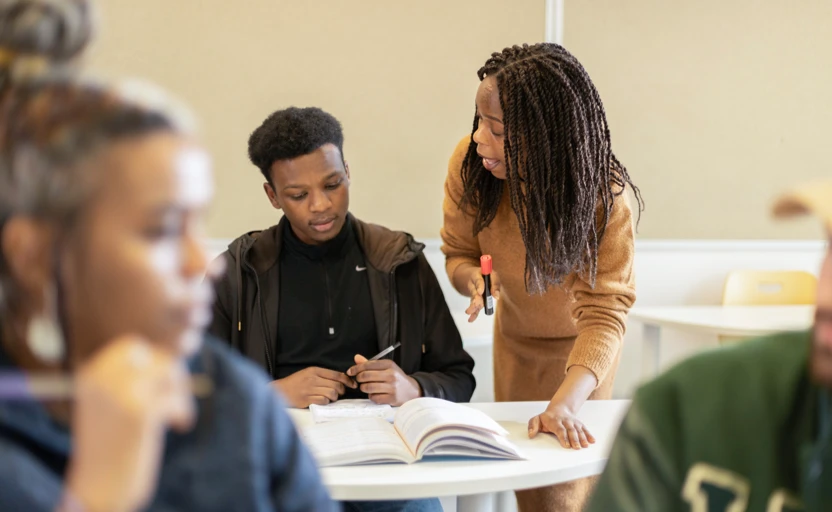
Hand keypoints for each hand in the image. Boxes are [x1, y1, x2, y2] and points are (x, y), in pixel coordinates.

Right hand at [65, 336, 194, 511]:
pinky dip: (184, 410)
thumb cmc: (110, 448)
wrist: (98, 488)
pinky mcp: (139, 411)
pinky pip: (175, 396)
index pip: (131, 345)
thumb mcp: (112, 405)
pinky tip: (180, 425)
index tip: (162, 383)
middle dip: (173, 373)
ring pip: (169, 371)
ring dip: (180, 392)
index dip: (155, 360)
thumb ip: (132, 379)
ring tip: (175, 415)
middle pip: (155, 355)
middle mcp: (101, 379)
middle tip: (175, 397)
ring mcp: (119, 392)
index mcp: (90, 375)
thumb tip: (173, 358)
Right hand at [274, 367, 355, 407]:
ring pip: (331, 393)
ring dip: (334, 397)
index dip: (347, 380)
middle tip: (339, 393)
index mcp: (314, 370)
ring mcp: (309, 389)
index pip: (336, 374)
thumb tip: (339, 380)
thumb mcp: (307, 373)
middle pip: (336, 385)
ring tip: (330, 397)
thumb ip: (322, 375)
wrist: (279, 391)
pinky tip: (322, 401)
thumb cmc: (294, 383)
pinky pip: (323, 401)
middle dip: (341, 390)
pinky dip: (326, 402)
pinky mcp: (306, 399)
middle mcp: (313, 379)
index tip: (352, 385)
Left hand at [347, 354, 421, 405]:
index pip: (368, 364)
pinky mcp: (391, 398)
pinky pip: (374, 397)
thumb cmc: (396, 378)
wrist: (412, 391)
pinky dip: (371, 396)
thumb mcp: (387, 368)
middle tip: (359, 380)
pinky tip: (375, 394)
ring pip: (368, 387)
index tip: (350, 371)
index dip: (356, 368)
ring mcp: (392, 387)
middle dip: (359, 378)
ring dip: (364, 388)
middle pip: (366, 376)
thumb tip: (356, 358)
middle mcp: (391, 375)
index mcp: (389, 364)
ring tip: (367, 387)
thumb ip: (371, 364)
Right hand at [463, 265, 500, 321]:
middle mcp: (473, 285)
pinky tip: (471, 320)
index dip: (480, 286)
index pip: (478, 281)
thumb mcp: (493, 275)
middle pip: (474, 293)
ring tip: (469, 312)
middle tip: (476, 304)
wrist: (474, 276)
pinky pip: (474, 306)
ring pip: (474, 300)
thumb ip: (495, 284)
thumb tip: (497, 297)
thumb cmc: (487, 276)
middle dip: (475, 299)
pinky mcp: (474, 300)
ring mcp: (473, 293)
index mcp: (477, 276)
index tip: (480, 292)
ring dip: (472, 307)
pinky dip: (473, 313)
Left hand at [528, 403, 595, 449]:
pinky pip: (584, 429)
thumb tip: (530, 434)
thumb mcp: (537, 420)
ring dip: (582, 438)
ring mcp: (573, 422)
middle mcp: (565, 421)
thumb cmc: (547, 418)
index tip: (566, 445)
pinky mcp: (579, 424)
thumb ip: (532, 426)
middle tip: (576, 447)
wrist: (559, 409)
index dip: (563, 437)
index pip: (560, 429)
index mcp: (554, 421)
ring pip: (578, 430)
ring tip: (585, 446)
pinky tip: (592, 441)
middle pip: (570, 430)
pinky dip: (589, 434)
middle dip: (574, 439)